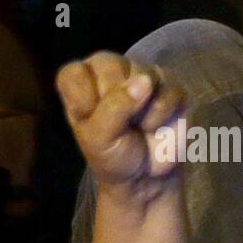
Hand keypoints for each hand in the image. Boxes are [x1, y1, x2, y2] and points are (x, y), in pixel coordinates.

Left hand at [57, 52, 184, 197]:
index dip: (85, 100)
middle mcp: (108, 70)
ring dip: (141, 110)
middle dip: (116, 102)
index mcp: (80, 82)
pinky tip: (155, 125)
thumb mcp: (100, 139)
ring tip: (138, 126)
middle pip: (109, 65)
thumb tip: (144, 81)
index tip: (92, 121)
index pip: (74, 73)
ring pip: (142, 74)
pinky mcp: (169, 84)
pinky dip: (162, 112)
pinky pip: (169, 88)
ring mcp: (140, 73)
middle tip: (119, 125)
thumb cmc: (112, 155)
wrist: (146, 178)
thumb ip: (115, 108)